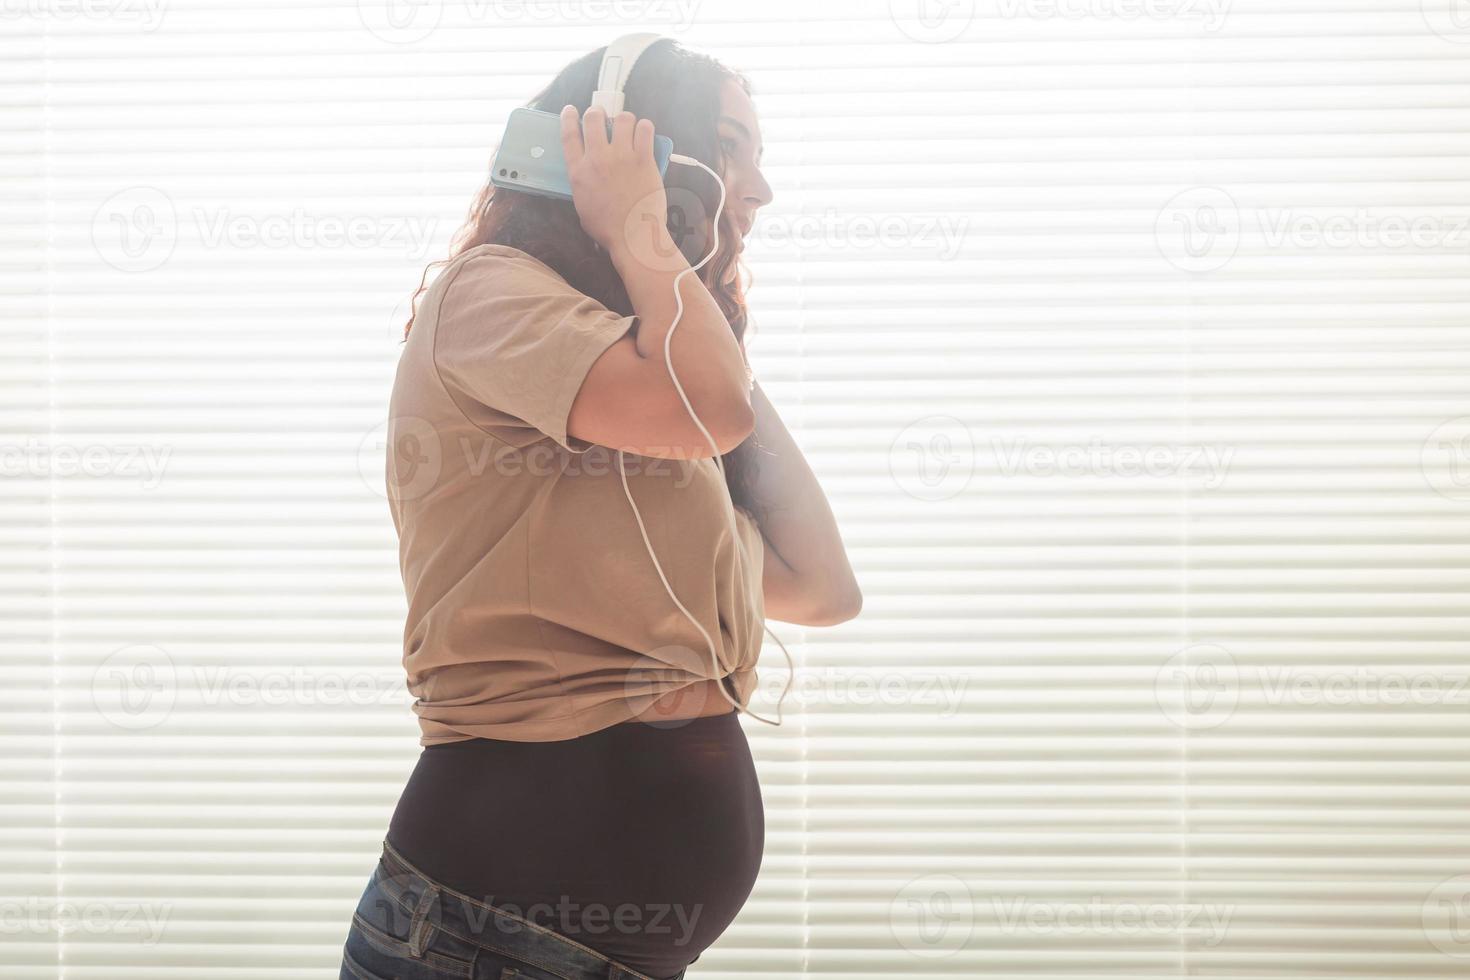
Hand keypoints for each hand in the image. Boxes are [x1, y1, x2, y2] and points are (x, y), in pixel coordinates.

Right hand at [559, 104, 668, 258]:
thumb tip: (587, 175)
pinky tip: (644, 133)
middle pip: (593, 118)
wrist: (633, 236)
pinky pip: (644, 129)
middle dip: (598, 113)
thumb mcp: (582, 207)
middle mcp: (597, 159)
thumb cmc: (608, 229)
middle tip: (604, 117)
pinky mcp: (643, 159)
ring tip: (628, 128)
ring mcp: (621, 156)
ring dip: (624, 119)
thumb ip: (582, 185)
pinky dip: (644, 127)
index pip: (568, 135)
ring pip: (622, 118)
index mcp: (578, 172)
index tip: (571, 110)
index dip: (568, 118)